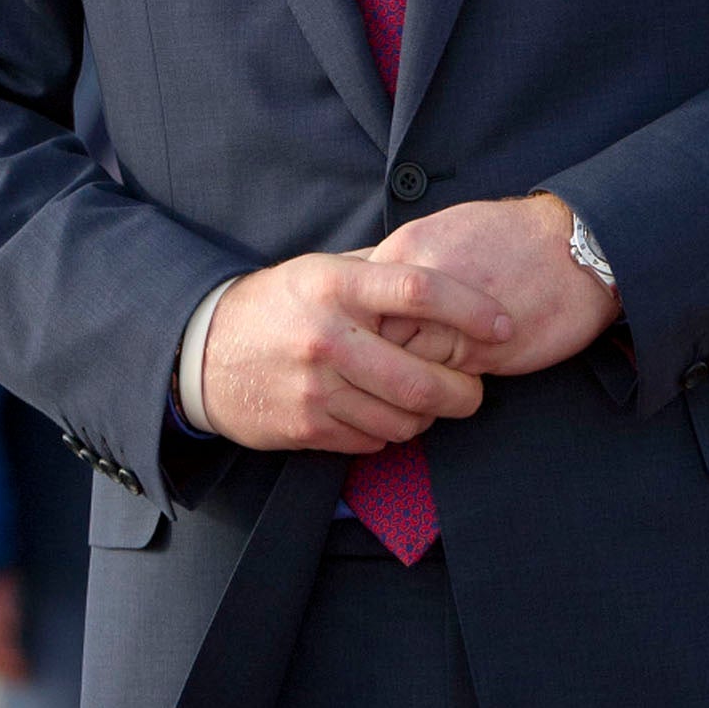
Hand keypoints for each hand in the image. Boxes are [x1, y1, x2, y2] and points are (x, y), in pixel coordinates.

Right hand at [197, 253, 512, 453]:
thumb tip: (444, 266)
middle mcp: (327, 336)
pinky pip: (374, 441)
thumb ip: (376, 270)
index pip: (418, 290)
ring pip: (403, 419)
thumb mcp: (319, 269)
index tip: (504, 324)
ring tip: (430, 403)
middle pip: (421, 376)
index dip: (472, 308)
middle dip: (465, 391)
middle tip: (477, 389)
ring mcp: (316, 388)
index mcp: (335, 285)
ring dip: (429, 417)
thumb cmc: (276, 304)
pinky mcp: (307, 428)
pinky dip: (392, 432)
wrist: (204, 352)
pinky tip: (386, 413)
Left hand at [368, 196, 618, 377]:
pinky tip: (438, 389)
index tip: (356, 343)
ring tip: (401, 388)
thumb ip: (407, 263)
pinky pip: (440, 382)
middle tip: (369, 376)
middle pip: (370, 336)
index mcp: (407, 250)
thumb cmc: (512, 237)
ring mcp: (450, 320)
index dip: (356, 326)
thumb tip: (369, 289)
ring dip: (401, 380)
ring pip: (402, 365)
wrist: (575, 248)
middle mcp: (421, 284)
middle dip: (370, 359)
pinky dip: (434, 391)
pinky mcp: (480, 353)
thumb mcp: (447, 231)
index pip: (355, 301)